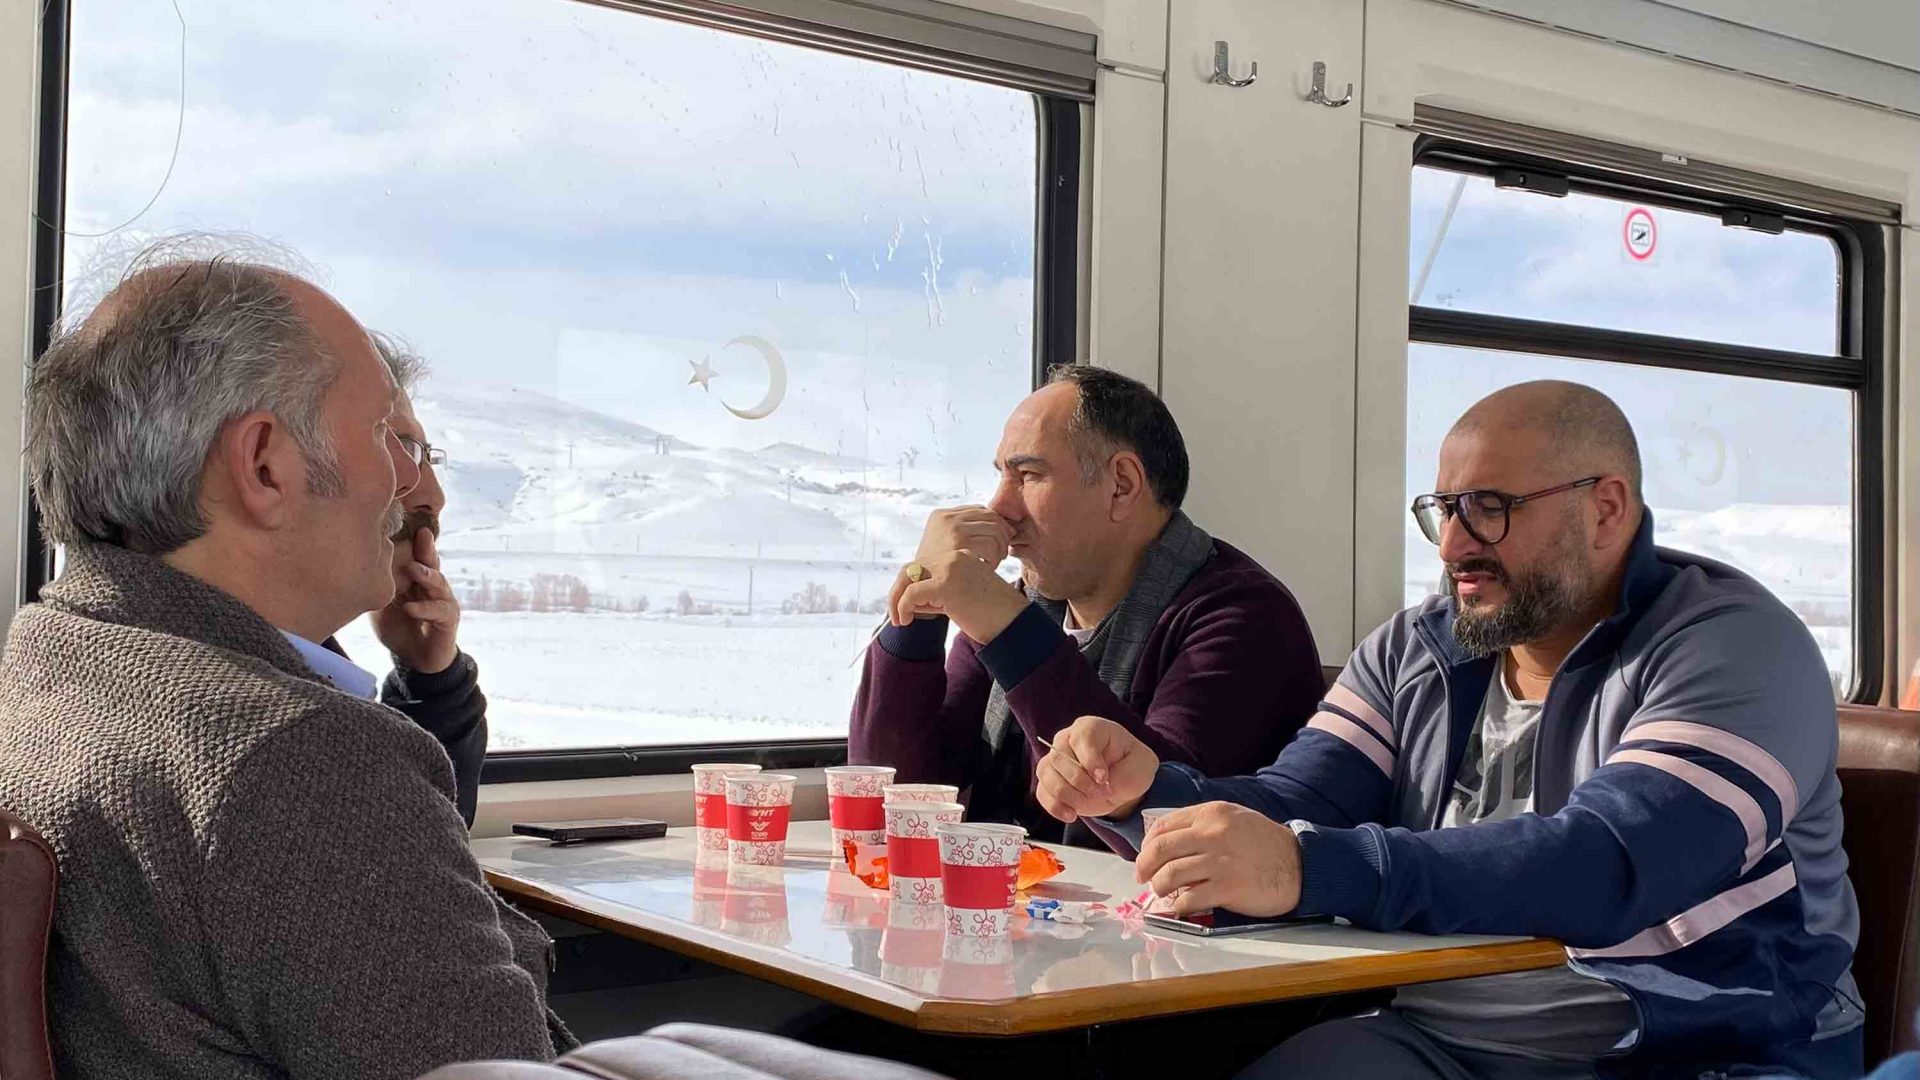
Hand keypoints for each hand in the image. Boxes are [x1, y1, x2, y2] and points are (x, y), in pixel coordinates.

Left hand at [371, 528, 460, 673]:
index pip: (414, 556)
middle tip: (421, 534)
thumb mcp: (382, 605)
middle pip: (430, 562)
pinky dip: (424, 609)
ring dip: (426, 575)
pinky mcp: (448, 619)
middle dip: (426, 548)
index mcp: (416, 579)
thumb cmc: (399, 629)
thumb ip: (376, 587)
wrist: (417, 660)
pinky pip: (438, 611)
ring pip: (438, 583)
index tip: (402, 524)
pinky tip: (410, 609)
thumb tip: (352, 568)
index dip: (411, 542)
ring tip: (414, 570)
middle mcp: (432, 586)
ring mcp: (443, 601)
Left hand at [888, 548, 1027, 642]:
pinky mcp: (946, 583)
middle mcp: (955, 556)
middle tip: (896, 616)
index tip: (904, 607)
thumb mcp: (959, 596)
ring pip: (908, 578)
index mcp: (960, 556)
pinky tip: (906, 621)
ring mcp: (951, 567)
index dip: (908, 585)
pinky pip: (912, 594)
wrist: (1012, 623)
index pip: (923, 564)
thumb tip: (905, 598)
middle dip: (898, 592)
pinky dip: (903, 607)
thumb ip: (936, 591)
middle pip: (911, 568)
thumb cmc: (989, 615)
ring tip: (901, 620)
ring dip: (898, 601)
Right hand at [916, 505, 1013, 565]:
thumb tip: (1003, 526)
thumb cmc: (936, 568)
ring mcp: (952, 527)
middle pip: (991, 517)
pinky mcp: (959, 541)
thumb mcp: (943, 543)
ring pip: (995, 530)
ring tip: (995, 561)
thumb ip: (963, 531)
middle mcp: (947, 516)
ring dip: (1000, 547)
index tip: (1001, 540)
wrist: (918, 584)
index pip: (981, 510)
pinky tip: (988, 567)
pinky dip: (994, 557)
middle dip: (1003, 535)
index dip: (996, 524)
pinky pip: (990, 544)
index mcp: (942, 514)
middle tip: (1003, 553)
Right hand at [1034, 716, 1160, 822]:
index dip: (1090, 760)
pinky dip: (1055, 806)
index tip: (1104, 779)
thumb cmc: (1132, 766)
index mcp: (1091, 728)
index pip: (1081, 738)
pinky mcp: (1049, 781)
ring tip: (1086, 804)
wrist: (1123, 782)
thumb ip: (1125, 769)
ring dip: (1067, 795)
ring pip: (1047, 775)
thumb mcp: (1142, 763)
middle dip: (1081, 782)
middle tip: (1102, 793)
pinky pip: (1042, 792)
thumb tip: (1099, 781)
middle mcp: (1067, 740)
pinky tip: (1071, 815)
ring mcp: (1055, 760)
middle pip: (1059, 758)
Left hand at [1133, 803, 1301, 917]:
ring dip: (1159, 887)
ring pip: (1169, 875)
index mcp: (1211, 814)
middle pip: (1160, 850)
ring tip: (1162, 892)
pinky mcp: (1228, 888)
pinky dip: (1178, 905)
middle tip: (1142, 877)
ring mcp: (1220, 861)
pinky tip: (1181, 906)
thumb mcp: (1233, 819)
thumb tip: (1166, 841)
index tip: (1144, 856)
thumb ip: (1202, 824)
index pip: (1163, 826)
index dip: (1146, 844)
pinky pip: (1188, 898)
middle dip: (1143, 866)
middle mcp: (1212, 834)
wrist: (1299, 865)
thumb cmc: (1265, 843)